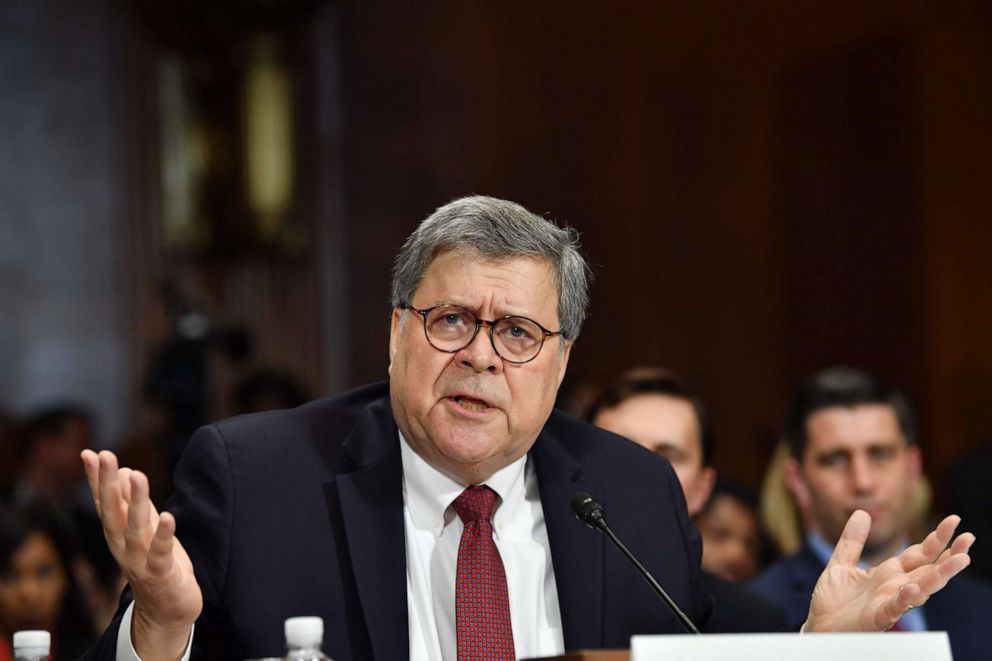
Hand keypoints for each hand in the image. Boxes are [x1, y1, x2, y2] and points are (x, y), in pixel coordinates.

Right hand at [81, 450, 202, 659]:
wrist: (168, 608)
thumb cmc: (156, 563)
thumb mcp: (143, 528)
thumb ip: (133, 502)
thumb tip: (124, 470)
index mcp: (118, 534)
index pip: (104, 503)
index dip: (97, 479)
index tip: (91, 453)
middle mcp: (122, 547)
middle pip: (113, 513)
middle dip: (108, 484)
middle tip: (106, 456)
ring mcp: (140, 562)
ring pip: (135, 529)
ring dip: (136, 502)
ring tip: (136, 475)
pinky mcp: (161, 574)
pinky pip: (161, 554)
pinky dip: (164, 536)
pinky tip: (169, 517)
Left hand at [804, 510, 974, 631]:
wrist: (819, 625)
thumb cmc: (834, 599)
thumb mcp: (841, 563)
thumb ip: (852, 540)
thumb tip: (862, 512)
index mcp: (890, 572)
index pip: (920, 553)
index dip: (936, 538)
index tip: (954, 520)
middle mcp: (896, 586)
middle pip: (929, 569)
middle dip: (950, 554)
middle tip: (969, 537)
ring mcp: (890, 602)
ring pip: (922, 588)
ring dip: (940, 575)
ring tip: (960, 560)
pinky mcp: (878, 617)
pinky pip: (895, 607)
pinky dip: (905, 598)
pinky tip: (914, 588)